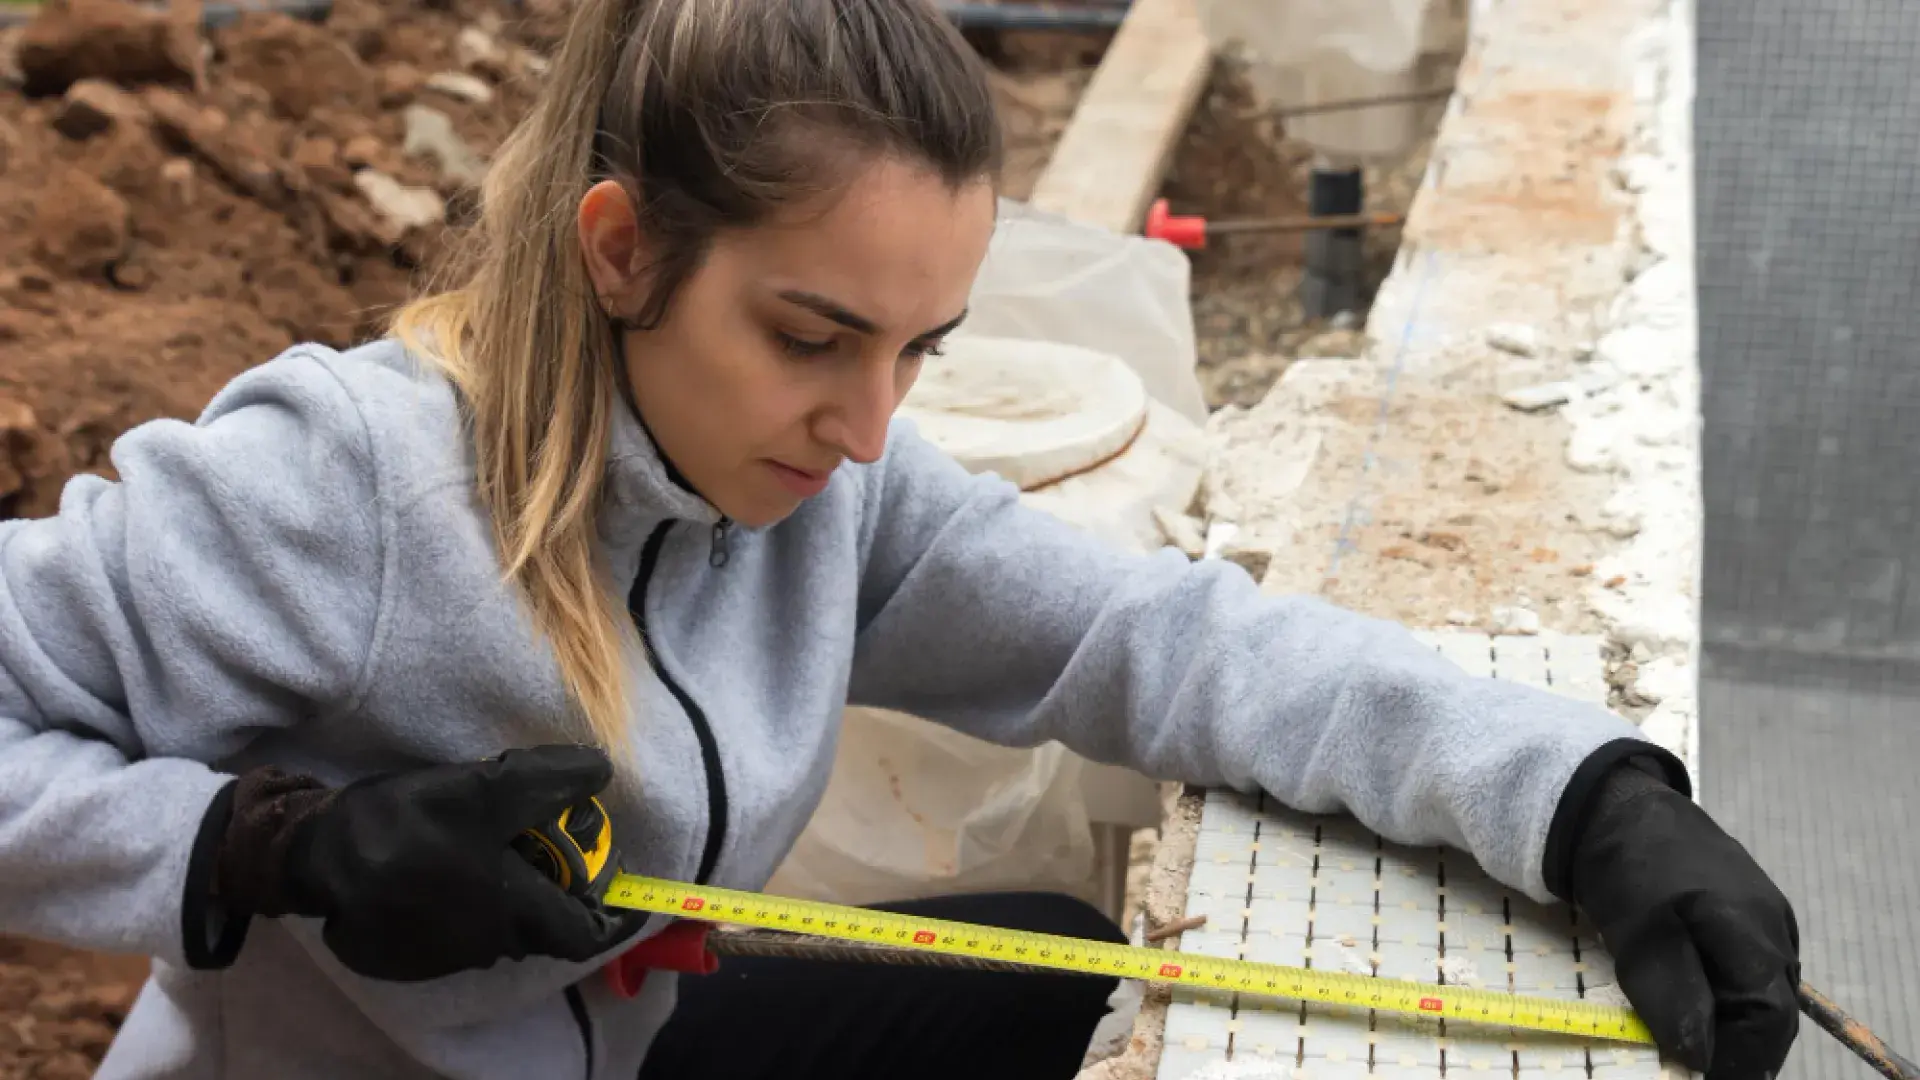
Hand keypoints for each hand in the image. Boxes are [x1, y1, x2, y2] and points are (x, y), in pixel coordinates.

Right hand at [215, 744, 638, 981]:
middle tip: (561, 838)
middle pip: (547, 923)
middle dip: (562, 886)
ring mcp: (447, 952)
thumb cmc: (407, 827)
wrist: (316, 856)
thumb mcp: (484, 788)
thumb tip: (601, 770)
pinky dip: (478, 894)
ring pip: (505, 923)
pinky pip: (464, 923)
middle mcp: (489, 945)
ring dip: (517, 888)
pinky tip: (460, 855)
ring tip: (509, 837)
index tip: (628, 885)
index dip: (615, 912)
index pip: (588, 933)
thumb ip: (548, 780)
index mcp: (516, 916)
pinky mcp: (413, 947)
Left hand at [1569, 764, 1799, 1078]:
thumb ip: (1674, 998)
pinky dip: (1722, 994)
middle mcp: (1776, 930)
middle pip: (1770, 1014)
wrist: (1616, 808)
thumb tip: (1702, 1058)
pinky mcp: (1749, 916)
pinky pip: (1746, 971)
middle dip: (1732, 1045)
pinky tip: (1685, 992)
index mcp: (1757, 935)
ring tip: (1679, 1028)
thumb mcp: (1639, 936)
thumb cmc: (1627, 867)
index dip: (1740, 1061)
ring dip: (1726, 1020)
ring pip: (1759, 995)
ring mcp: (1768, 921)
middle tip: (1684, 1060)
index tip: (1697, 1075)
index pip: (1769, 1024)